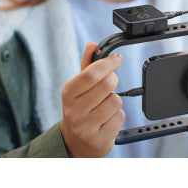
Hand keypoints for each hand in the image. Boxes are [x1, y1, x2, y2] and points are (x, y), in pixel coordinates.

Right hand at [60, 42, 125, 156]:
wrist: (75, 142)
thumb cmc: (80, 107)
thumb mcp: (79, 86)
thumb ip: (87, 64)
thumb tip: (93, 45)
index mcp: (68, 93)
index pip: (90, 74)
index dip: (108, 63)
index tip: (116, 59)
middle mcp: (74, 111)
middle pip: (107, 85)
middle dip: (113, 80)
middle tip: (110, 83)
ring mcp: (85, 127)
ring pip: (116, 101)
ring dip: (115, 101)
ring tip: (105, 105)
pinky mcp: (98, 140)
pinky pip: (119, 118)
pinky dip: (117, 116)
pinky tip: (107, 119)